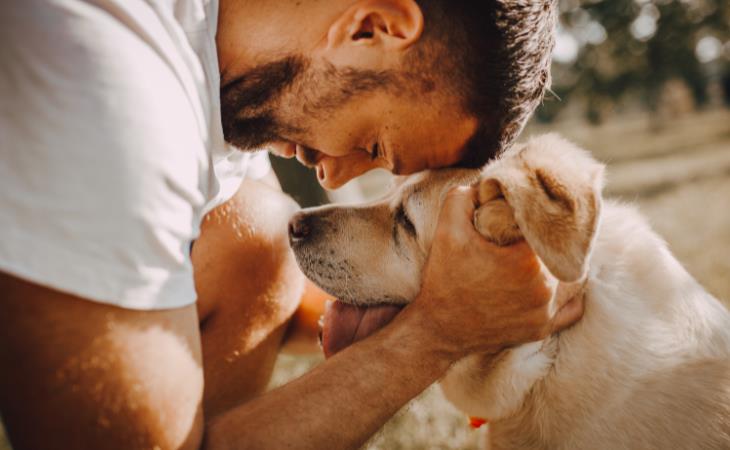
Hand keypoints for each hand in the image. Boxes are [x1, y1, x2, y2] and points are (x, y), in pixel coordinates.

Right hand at [413, 186, 583, 359]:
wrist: (437, 328)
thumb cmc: (444, 279)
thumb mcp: (447, 230)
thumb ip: (464, 197)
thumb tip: (486, 184)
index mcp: (527, 261)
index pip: (549, 227)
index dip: (540, 216)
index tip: (528, 214)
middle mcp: (544, 288)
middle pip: (562, 251)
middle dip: (551, 239)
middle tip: (535, 232)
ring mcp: (545, 312)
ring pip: (572, 277)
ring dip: (561, 263)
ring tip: (546, 253)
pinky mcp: (542, 329)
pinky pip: (572, 308)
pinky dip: (568, 294)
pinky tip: (555, 281)